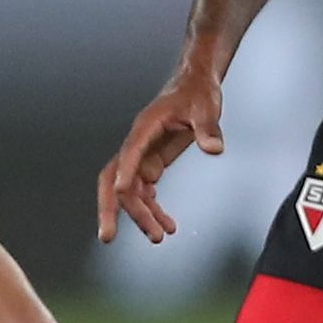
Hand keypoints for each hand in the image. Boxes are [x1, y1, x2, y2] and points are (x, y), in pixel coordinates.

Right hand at [95, 62, 224, 244]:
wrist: (196, 84)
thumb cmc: (198, 92)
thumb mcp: (207, 107)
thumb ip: (208, 128)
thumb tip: (214, 149)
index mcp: (145, 128)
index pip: (130, 153)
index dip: (125, 173)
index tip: (124, 194)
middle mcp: (138, 144)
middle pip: (113, 179)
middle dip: (110, 208)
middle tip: (108, 237)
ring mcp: (143, 155)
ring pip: (131, 191)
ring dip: (141, 215)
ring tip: (159, 237)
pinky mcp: (152, 161)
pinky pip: (145, 190)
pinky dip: (153, 208)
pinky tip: (165, 224)